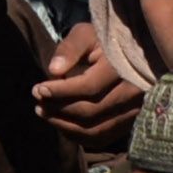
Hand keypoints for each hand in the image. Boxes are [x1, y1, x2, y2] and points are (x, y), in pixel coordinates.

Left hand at [29, 20, 135, 153]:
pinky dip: (78, 136)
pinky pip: (102, 137)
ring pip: (96, 129)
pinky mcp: (130, 123)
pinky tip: (61, 125)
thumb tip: (53, 71)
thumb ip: (69, 48)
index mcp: (122, 67)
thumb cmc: (102, 40)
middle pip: (91, 111)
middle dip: (59, 109)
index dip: (61, 91)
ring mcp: (135, 111)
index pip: (89, 87)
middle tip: (38, 103)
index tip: (38, 89)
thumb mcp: (86, 34)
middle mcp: (133, 92)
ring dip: (65, 125)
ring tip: (44, 113)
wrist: (130, 51)